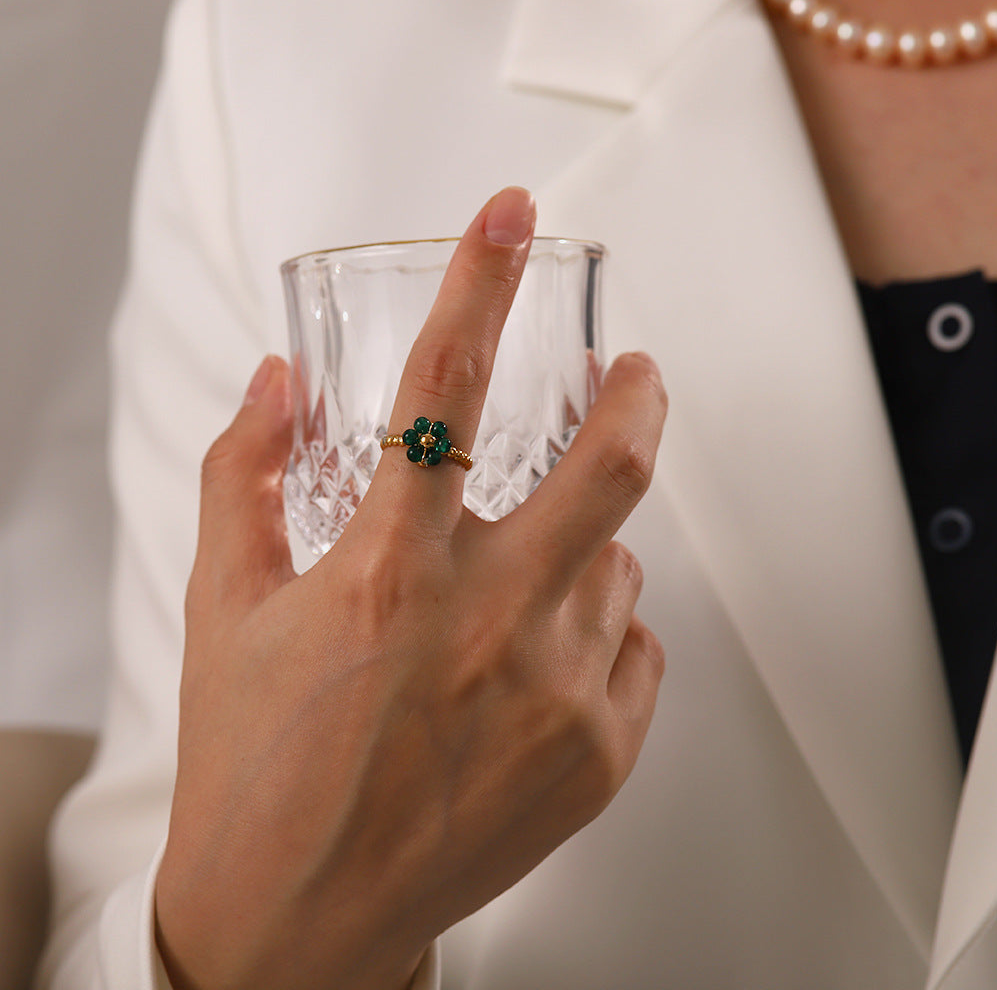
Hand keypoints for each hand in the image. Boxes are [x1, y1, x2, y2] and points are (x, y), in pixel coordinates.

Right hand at [155, 187, 667, 989]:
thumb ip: (246, 476)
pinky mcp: (601, 752)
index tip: (510, 217)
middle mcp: (490, 626)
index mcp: (389, 575)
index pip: (445, 386)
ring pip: (617, 562)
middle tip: (631, 368)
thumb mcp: (227, 608)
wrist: (304, 911)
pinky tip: (536, 664)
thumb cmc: (257, 760)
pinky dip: (596, 628)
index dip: (481, 280)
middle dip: (634, 390)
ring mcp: (560, 694)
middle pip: (610, 462)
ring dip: (580, 546)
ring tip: (517, 588)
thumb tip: (277, 383)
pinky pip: (634, 645)